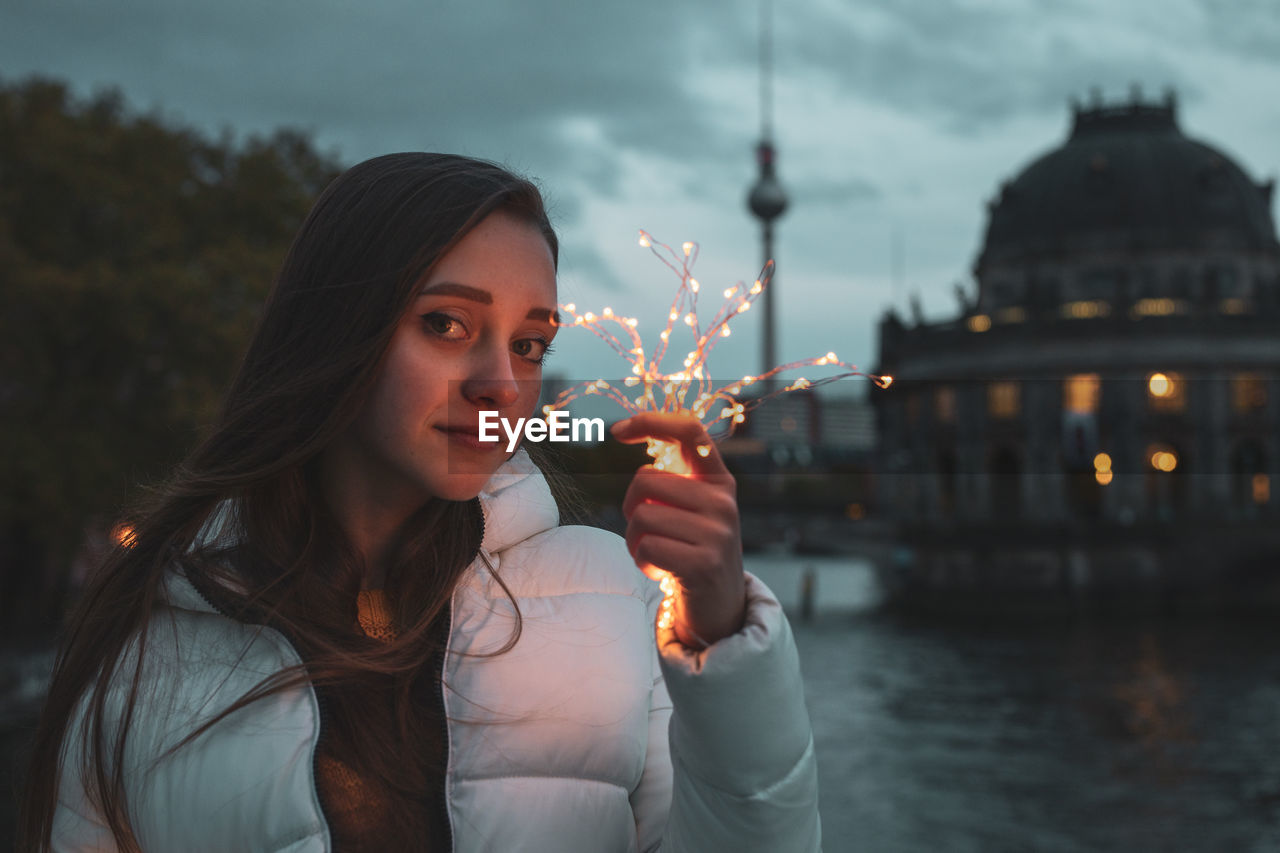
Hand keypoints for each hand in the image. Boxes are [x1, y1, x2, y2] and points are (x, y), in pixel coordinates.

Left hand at [611, 412, 745, 648]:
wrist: (721, 607)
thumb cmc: (693, 549)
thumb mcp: (694, 509)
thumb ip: (674, 478)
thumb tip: (631, 431)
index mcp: (719, 481)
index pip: (690, 431)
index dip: (652, 421)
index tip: (618, 431)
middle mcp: (723, 501)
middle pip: (645, 480)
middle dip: (631, 507)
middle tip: (647, 531)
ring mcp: (717, 532)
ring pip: (641, 517)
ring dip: (634, 540)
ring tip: (656, 554)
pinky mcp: (704, 563)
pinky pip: (646, 548)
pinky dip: (642, 562)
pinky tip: (662, 571)